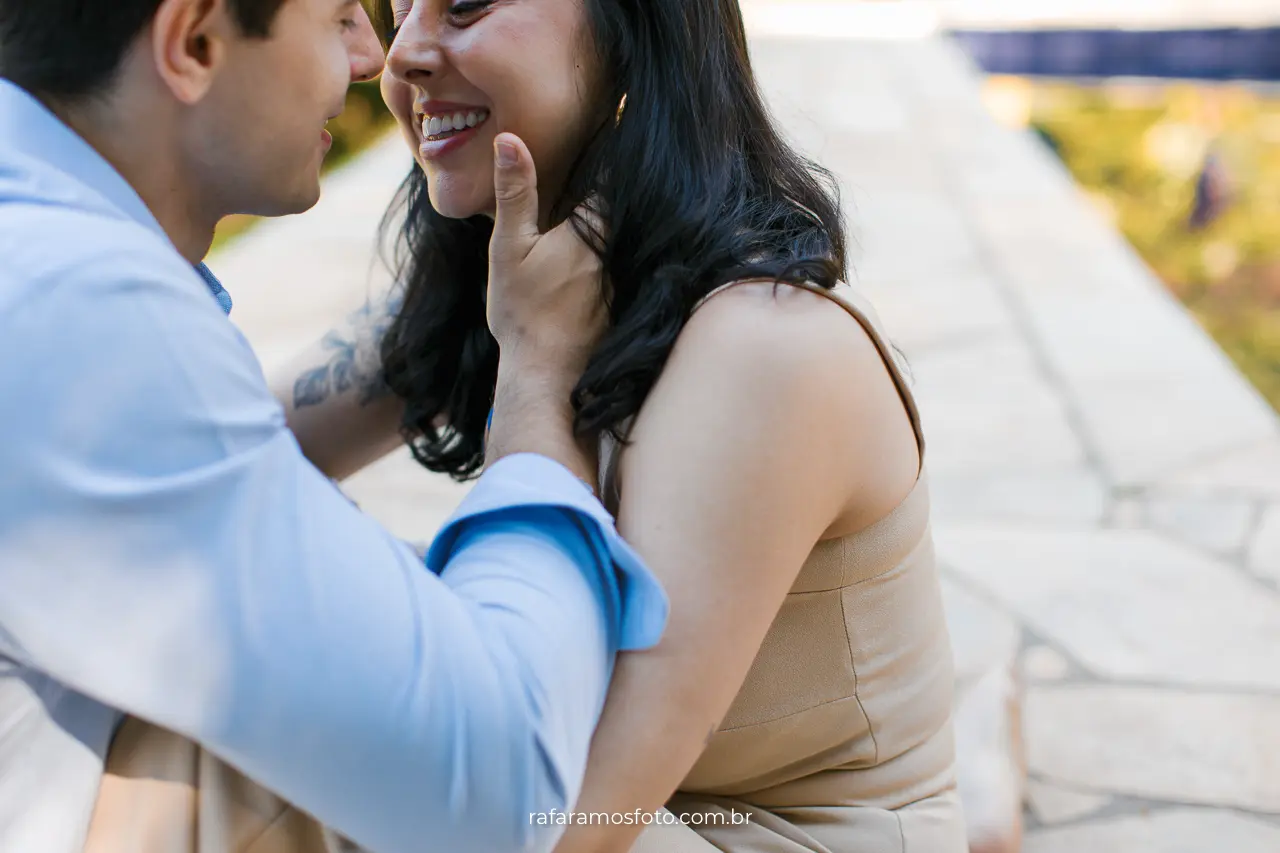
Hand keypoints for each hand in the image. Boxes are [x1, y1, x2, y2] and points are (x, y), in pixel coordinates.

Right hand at [486, 133, 606, 385]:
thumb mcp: (508, 247)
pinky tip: (592, 268)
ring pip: (627, 237)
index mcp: (592, 227)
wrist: (546, 374)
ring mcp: (627, 277)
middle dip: (608, 193)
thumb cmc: (523, 312)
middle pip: (622, 207)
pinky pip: (628, 266)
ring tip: (597, 221)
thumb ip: (514, 192)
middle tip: (605, 160)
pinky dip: (619, 257)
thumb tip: (510, 137)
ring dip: (617, 227)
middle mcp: (619, 248)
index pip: (610, 177)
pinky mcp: (627, 302)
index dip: (604, 157)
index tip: (603, 133)